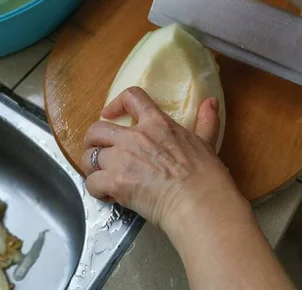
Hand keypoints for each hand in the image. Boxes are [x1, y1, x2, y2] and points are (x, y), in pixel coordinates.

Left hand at [81, 87, 240, 230]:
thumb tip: (211, 102)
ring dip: (92, 166)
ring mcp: (122, 158)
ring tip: (101, 176)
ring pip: (90, 156)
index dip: (116, 104)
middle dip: (93, 140)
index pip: (131, 97)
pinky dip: (96, 190)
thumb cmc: (205, 175)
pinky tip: (108, 195)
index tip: (110, 114)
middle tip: (98, 151)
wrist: (198, 202)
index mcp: (157, 123)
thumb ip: (206, 121)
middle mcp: (134, 137)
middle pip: (98, 128)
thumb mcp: (206, 142)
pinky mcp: (115, 182)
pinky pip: (91, 182)